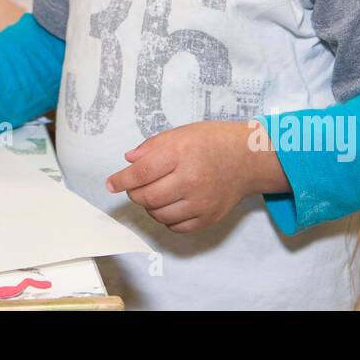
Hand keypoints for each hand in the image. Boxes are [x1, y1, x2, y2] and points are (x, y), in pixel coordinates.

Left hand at [104, 121, 290, 233]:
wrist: (248, 158)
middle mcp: (190, 179)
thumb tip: (129, 162)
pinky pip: (176, 226)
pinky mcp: (208, 217)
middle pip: (146, 197)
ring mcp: (200, 202)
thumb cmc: (213, 142)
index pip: (140, 173)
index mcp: (180, 154)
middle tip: (134, 187)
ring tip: (154, 193)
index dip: (121, 180)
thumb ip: (152, 147)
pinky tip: (169, 205)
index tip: (111, 184)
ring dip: (149, 206)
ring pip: (158, 214)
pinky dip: (166, 218)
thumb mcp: (181, 133)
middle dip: (133, 193)